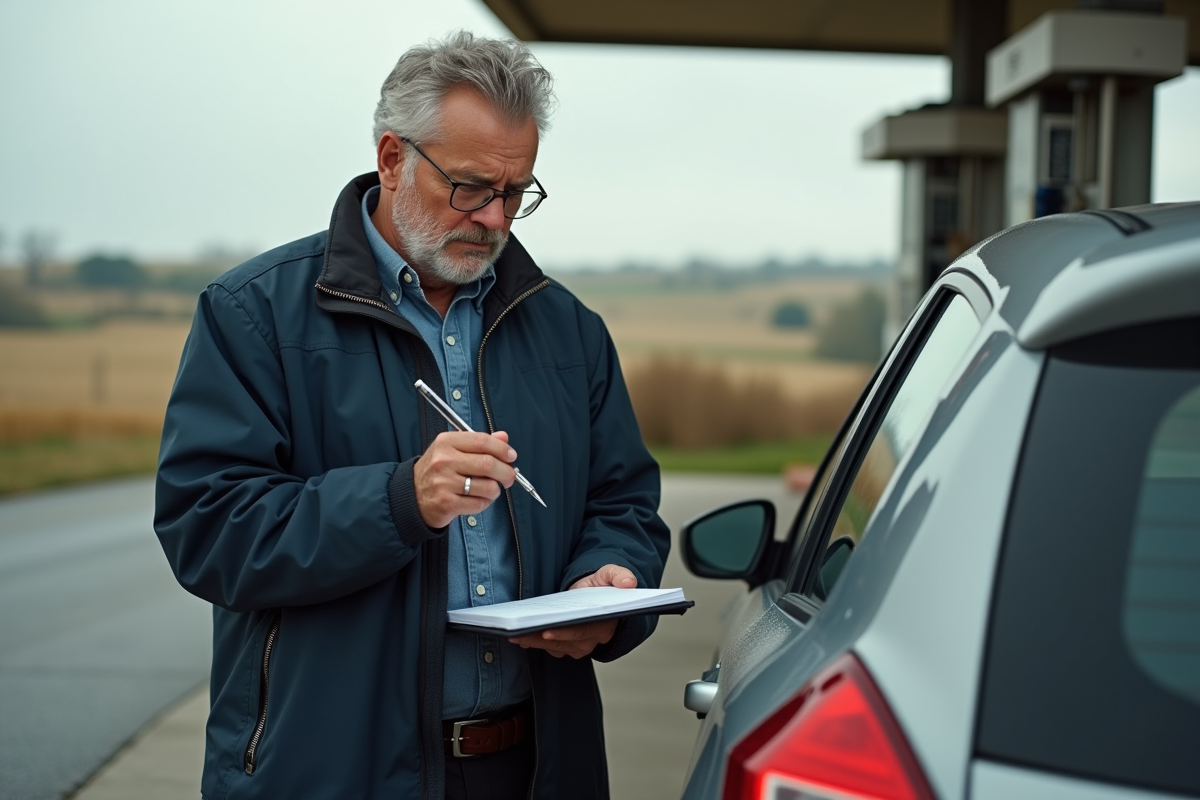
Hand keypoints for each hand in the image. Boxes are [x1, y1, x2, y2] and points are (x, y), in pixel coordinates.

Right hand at [414, 431, 515, 528]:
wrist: (412, 496)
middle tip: (509, 477)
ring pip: (487, 486)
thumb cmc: (437, 471)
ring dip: (496, 490)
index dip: (502, 449)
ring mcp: (444, 483)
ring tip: (490, 489)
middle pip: (488, 464)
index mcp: (446, 442)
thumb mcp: (452, 450)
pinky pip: (479, 503)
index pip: (482, 441)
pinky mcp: (447, 503)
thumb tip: (504, 437)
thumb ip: (479, 443)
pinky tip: (479, 499)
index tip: (511, 456)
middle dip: (506, 472)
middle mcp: (443, 461)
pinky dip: (485, 502)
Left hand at [508, 565, 637, 658]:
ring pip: (555, 648)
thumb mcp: (610, 573)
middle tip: (520, 633)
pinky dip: (535, 642)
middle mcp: (593, 639)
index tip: (546, 631)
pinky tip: (519, 635)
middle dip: (541, 639)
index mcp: (605, 623)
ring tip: (514, 634)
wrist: (595, 593)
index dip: (565, 633)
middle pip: (565, 643)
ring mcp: (580, 645)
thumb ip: (619, 575)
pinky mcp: (568, 646)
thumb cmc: (602, 585)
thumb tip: (629, 583)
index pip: (584, 631)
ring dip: (534, 642)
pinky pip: (550, 648)